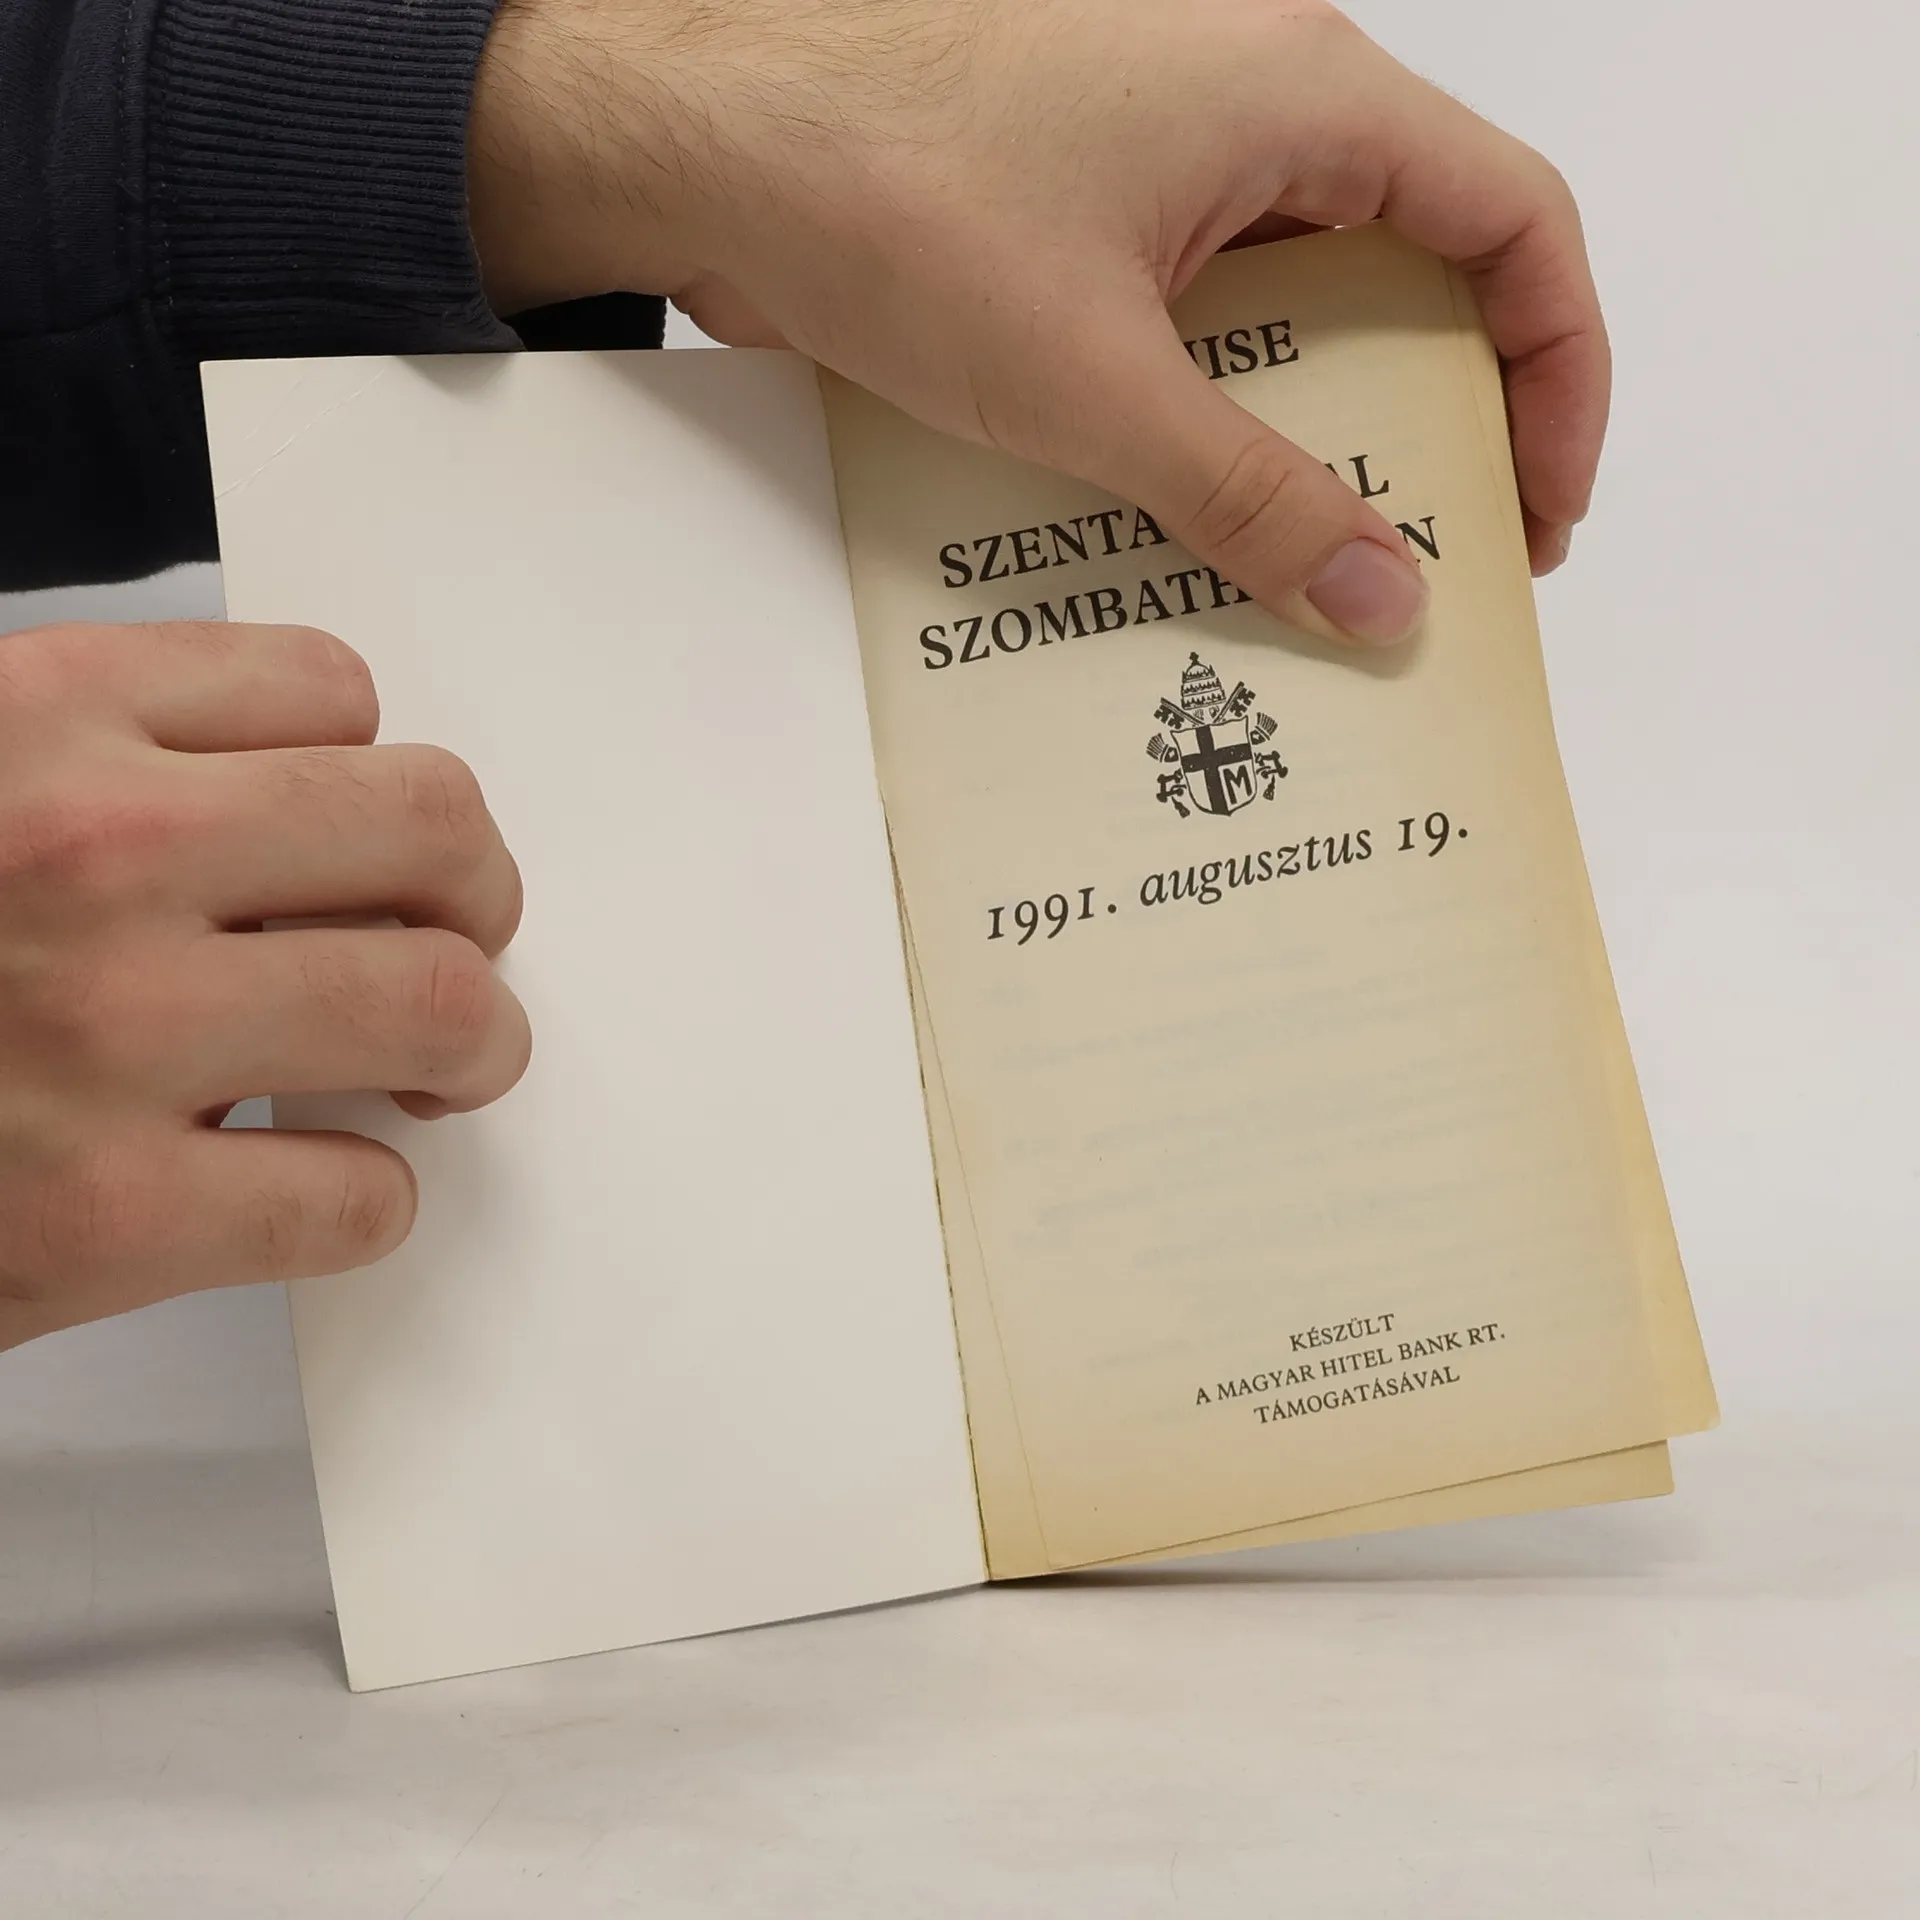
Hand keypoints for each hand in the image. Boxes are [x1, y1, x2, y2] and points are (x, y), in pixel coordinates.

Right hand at [0, 622, 530, 1349]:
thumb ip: (86, 759)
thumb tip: (285, 798)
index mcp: (34, 716)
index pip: (331, 690)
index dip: (377, 771)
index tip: (372, 841)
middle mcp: (87, 850)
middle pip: (432, 825)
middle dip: (476, 893)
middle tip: (458, 942)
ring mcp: (103, 1035)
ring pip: (436, 1004)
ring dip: (474, 1043)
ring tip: (439, 1070)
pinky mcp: (97, 1221)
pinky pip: (353, 1199)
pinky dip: (369, 1201)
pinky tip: (315, 1188)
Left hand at [469, 0, 1607, 647]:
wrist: (697, 139)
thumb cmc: (879, 191)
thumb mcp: (1096, 384)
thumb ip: (1253, 498)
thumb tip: (1383, 591)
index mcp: (1301, 98)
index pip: (1514, 224)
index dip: (1557, 375)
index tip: (1536, 508)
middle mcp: (1253, 107)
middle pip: (1419, 272)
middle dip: (1441, 423)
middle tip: (1429, 559)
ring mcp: (1167, 155)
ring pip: (1303, 306)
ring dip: (1318, 432)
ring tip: (1312, 564)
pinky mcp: (1091, 211)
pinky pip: (1203, 319)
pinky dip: (1218, 414)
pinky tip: (1196, 516)